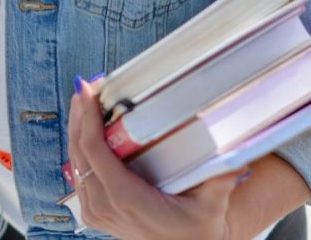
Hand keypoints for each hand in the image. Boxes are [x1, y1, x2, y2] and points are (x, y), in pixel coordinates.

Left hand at [67, 79, 248, 239]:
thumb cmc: (197, 232)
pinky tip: (88, 129)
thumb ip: (221, 179)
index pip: (94, 151)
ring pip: (75, 161)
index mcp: (126, 198)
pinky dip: (81, 148)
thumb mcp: (212, 205)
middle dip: (79, 114)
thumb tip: (235, 153)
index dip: (87, 117)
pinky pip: (80, 174)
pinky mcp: (96, 211)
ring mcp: (97, 211)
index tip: (88, 90)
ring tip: (85, 100)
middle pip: (79, 151)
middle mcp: (105, 205)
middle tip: (86, 86)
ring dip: (77, 129)